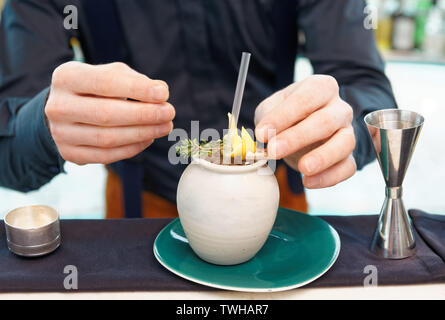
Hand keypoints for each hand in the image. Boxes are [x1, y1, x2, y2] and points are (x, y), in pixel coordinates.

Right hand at [45, 61, 174, 164]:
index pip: (105, 83)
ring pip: (108, 138)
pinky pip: (106, 156)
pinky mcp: (70, 153)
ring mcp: (61, 133)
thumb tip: (160, 92)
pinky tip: (148, 138)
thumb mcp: (110, 74)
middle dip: (143, 115)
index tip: (163, 94)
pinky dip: (132, 148)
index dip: (137, 89)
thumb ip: (134, 81)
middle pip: (106, 114)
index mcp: (66, 77)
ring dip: (142, 133)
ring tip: (164, 127)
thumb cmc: (95, 88)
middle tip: (169, 113)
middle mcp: (58, 106)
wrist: (66, 110)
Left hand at [255, 75, 355, 188]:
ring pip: (344, 143)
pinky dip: (330, 177)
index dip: (283, 116)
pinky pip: (347, 167)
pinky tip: (309, 182)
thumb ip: (267, 117)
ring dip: (322, 157)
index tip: (261, 133)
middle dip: (297, 138)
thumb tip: (265, 134)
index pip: (306, 98)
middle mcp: (339, 107)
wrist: (302, 130)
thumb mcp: (271, 109)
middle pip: (325, 121)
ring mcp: (347, 132)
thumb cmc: (286, 116)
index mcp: (320, 88)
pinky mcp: (349, 156)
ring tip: (302, 169)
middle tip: (273, 151)